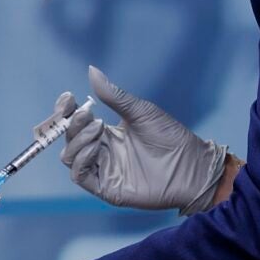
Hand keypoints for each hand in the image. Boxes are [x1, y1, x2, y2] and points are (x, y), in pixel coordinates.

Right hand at [56, 66, 227, 214]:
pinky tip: (93, 147)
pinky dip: (80, 160)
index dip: (66, 111)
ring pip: (70, 156)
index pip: (75, 123)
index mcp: (105, 134)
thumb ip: (114, 96)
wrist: (192, 166)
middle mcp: (100, 152)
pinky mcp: (106, 188)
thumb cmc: (171, 138)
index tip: (67, 97)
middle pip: (70, 138)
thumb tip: (92, 71)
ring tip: (96, 127)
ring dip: (76, 140)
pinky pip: (80, 175)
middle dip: (72, 123)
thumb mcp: (140, 112)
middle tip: (85, 113)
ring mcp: (102, 170)